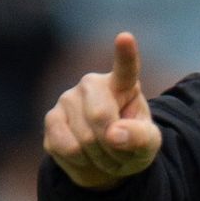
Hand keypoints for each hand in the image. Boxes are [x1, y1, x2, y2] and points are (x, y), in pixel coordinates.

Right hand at [44, 32, 161, 189]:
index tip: (125, 37)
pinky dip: (81, 161)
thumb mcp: (148, 144)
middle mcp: (92, 84)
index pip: (125, 67)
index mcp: (123, 84)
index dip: (125, 53)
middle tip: (121, 154)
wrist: (105, 163)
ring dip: (100, 157)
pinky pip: (66, 147)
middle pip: (100, 116)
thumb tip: (113, 134)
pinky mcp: (51, 120)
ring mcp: (68, 99)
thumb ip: (140, 137)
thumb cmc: (131, 145)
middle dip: (113, 145)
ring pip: (83, 138)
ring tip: (105, 155)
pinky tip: (85, 156)